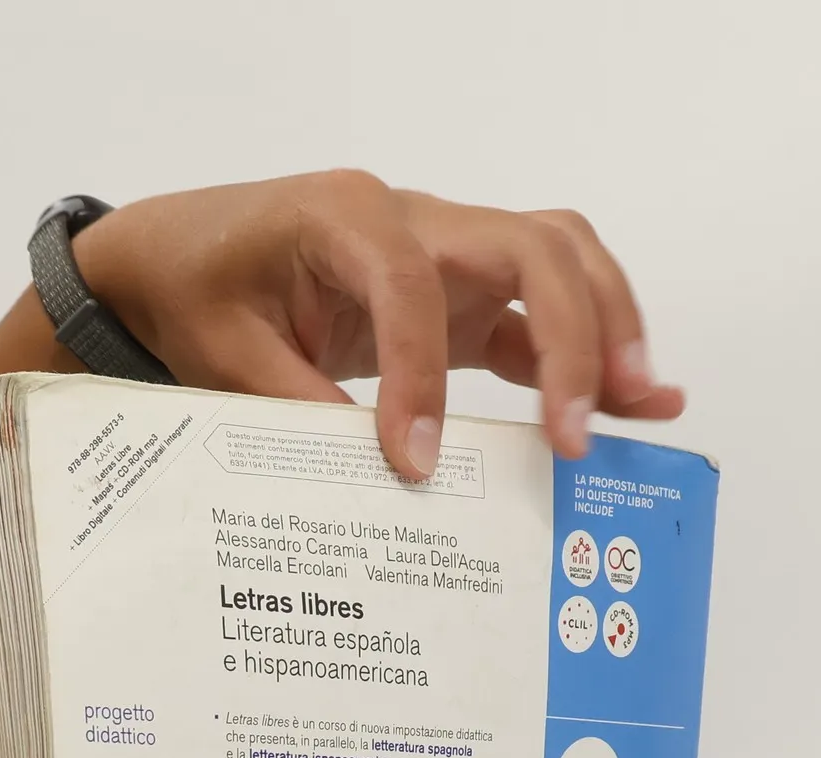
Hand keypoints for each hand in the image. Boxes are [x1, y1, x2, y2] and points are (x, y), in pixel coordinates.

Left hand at [75, 171, 684, 480]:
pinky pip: (536, 315)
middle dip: (573, 332)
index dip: (421, 377)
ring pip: (559, 263)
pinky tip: (629, 402)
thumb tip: (372, 476)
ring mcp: (447, 254)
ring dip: (605, 328)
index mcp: (345, 217)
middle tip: (578, 428)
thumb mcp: (225, 355)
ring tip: (637, 403)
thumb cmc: (200, 289)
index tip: (416, 463)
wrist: (183, 258)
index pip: (411, 287)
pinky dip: (582, 356)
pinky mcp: (459, 295)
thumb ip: (296, 406)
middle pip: (533, 247)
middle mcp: (415, 220)